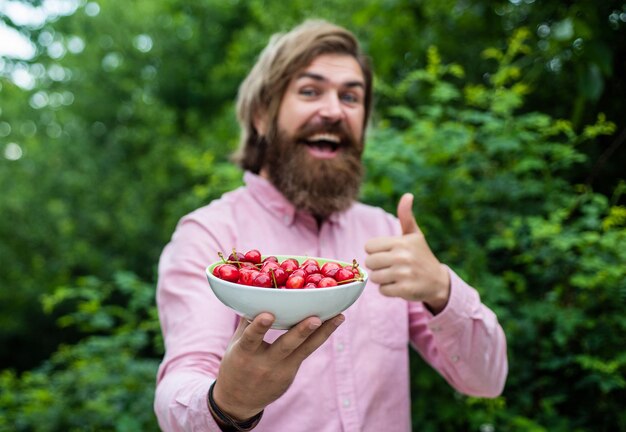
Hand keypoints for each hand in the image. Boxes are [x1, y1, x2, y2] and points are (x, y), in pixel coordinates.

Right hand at [212, 312, 343, 420]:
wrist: (238, 402)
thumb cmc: (235, 365)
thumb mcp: (235, 345)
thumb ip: (247, 323)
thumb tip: (257, 294)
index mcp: (244, 354)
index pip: (251, 339)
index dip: (259, 327)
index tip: (267, 315)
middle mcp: (264, 364)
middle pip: (285, 346)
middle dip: (301, 332)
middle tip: (316, 318)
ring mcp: (280, 371)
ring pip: (304, 350)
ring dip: (323, 333)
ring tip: (339, 317)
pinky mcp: (290, 375)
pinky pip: (305, 353)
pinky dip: (318, 337)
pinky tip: (332, 323)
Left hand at [364, 193, 449, 312]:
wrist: (439, 282)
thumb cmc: (421, 255)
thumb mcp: (415, 235)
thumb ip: (406, 216)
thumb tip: (408, 195)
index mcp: (401, 242)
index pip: (369, 247)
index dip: (376, 252)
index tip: (389, 253)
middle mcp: (402, 256)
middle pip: (369, 262)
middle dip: (378, 266)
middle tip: (392, 266)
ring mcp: (404, 274)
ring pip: (374, 277)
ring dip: (382, 279)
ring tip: (397, 276)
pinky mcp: (405, 289)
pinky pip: (382, 290)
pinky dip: (389, 290)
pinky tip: (401, 285)